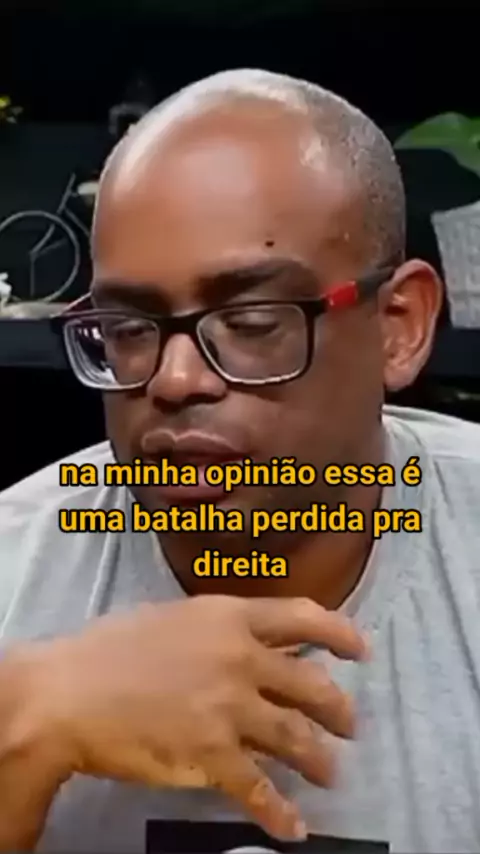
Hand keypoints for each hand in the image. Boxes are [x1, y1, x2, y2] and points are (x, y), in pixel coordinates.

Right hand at [2, 596, 366, 846]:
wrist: (70, 694)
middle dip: (338, 709)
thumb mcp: (173, 618)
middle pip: (311, 684)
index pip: (303, 616)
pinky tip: (293, 827)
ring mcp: (230, 708)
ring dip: (318, 761)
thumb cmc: (110, 649)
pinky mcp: (213, 755)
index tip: (362, 651)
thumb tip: (251, 642)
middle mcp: (240, 658)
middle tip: (350, 725)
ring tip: (330, 774)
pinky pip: (259, 789)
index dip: (340, 633)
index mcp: (229, 617)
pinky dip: (280, 812)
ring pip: (296, 738)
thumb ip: (218, 629)